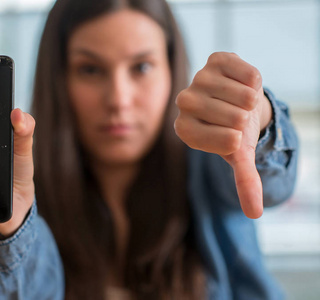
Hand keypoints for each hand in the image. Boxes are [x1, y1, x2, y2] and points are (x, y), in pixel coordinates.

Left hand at [174, 52, 271, 218]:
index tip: (233, 136)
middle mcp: (184, 103)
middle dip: (246, 120)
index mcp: (184, 130)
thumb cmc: (233, 132)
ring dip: (252, 102)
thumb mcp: (237, 156)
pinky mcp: (215, 60)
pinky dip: (256, 82)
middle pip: (235, 118)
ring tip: (241, 102)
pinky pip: (248, 73)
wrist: (237, 102)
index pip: (223, 141)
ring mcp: (198, 79)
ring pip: (243, 96)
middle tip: (237, 117)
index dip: (236, 139)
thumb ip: (243, 181)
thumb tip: (255, 213)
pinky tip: (244, 84)